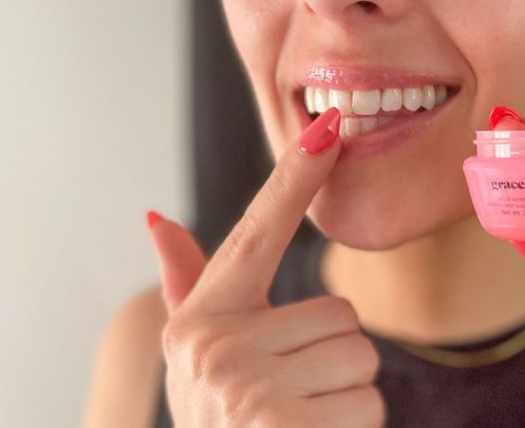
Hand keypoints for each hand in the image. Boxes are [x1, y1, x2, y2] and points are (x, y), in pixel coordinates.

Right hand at [147, 109, 384, 427]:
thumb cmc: (217, 417)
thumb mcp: (193, 352)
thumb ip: (187, 281)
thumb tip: (156, 217)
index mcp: (204, 319)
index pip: (255, 232)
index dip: (293, 177)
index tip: (327, 126)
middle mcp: (217, 348)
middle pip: (342, 317)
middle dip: (334, 359)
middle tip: (297, 392)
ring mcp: (247, 389)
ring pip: (361, 359)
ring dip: (347, 396)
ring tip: (303, 417)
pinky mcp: (283, 427)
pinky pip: (368, 406)